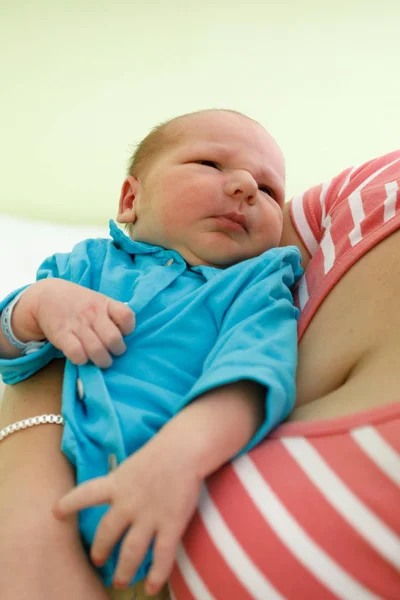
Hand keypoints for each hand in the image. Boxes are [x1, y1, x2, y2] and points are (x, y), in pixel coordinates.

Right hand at [14, 279, 134, 367]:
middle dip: (118, 350)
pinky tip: (83, 358)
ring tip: (102, 361)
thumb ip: (112, 313)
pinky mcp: (62, 336)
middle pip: (113, 339)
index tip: (123, 333)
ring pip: (97, 350)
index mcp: (105, 304)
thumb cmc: (79, 302)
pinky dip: (82, 360)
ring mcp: (78, 325)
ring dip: (103, 360)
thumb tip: (127, 332)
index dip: (128, 329)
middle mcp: (93, 314)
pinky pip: (77, 354)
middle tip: (114, 352)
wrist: (46, 296)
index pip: (126, 316)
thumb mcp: (98, 300)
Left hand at [53, 435, 202, 595]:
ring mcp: (148, 516)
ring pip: (131, 552)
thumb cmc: (162, 451)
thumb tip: (118, 493)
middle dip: (101, 550)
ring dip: (124, 570)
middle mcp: (127, 503)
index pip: (85, 494)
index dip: (69, 504)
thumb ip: (123, 481)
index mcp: (116, 483)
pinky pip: (162, 556)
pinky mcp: (170, 525)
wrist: (185, 450)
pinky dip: (157, 575)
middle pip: (107, 533)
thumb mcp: (133, 464)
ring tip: (120, 581)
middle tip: (98, 560)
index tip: (56, 512)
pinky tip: (153, 587)